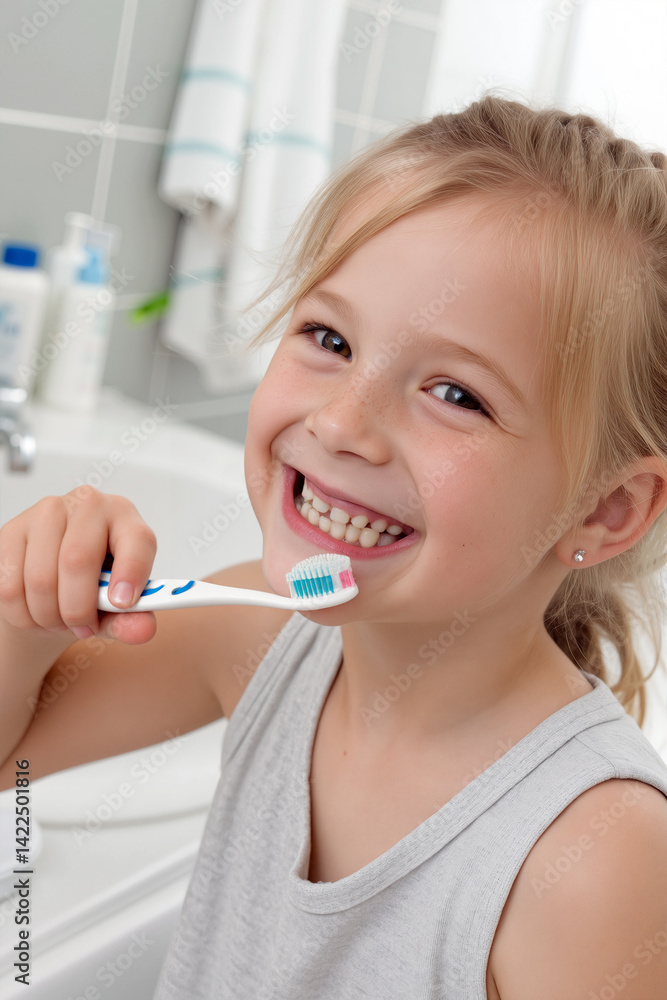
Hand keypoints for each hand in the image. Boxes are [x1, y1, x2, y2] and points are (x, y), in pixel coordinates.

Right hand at [0, 487, 157, 645]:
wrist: (56, 577)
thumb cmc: (96, 583)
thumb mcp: (120, 604)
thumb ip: (134, 618)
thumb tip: (143, 630)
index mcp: (126, 518)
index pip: (136, 539)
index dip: (131, 573)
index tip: (121, 604)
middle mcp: (88, 505)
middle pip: (77, 561)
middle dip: (78, 609)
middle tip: (84, 629)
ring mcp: (46, 513)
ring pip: (40, 579)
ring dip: (49, 616)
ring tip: (60, 621)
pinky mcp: (12, 530)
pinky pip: (10, 586)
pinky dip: (23, 614)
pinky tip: (37, 612)